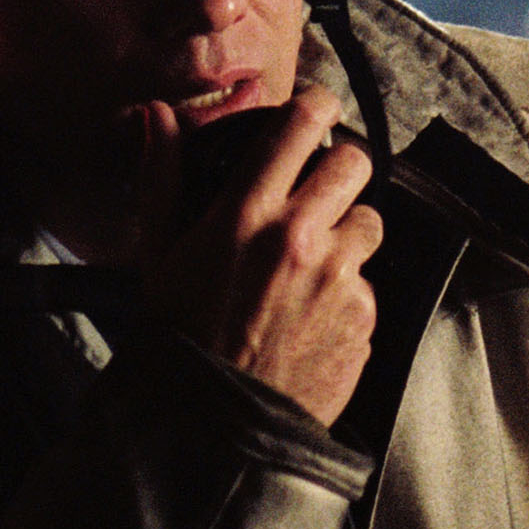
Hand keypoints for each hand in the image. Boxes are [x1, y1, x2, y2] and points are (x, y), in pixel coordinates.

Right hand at [138, 84, 380, 424]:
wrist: (210, 423)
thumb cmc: (178, 337)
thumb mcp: (159, 252)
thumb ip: (163, 176)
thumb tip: (157, 116)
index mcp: (247, 214)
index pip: (302, 125)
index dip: (316, 104)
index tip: (317, 107)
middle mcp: (300, 239)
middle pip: (355, 163)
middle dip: (341, 167)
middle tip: (322, 184)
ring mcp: (339, 280)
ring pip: (370, 223)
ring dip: (349, 231)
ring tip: (315, 258)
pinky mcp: (363, 318)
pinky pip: (369, 283)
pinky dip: (348, 291)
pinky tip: (313, 312)